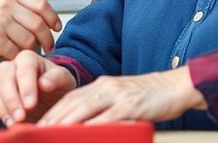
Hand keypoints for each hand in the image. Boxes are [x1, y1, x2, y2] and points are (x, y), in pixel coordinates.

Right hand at [0, 0, 61, 61]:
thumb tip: (49, 21)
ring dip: (30, 50)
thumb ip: (22, 9)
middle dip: (47, 39)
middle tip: (48, 47)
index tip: (56, 28)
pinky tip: (11, 56)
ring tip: (25, 51)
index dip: (53, 18)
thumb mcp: (1, 5)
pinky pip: (16, 52)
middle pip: (38, 25)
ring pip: (29, 41)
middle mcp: (6, 6)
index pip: (42, 5)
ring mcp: (0, 23)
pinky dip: (16, 57)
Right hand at [0, 50, 76, 124]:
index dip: (26, 86)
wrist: (50, 98)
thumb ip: (57, 78)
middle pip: (4, 78)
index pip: (24, 68)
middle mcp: (11, 67)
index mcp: (28, 59)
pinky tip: (4, 120)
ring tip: (14, 122)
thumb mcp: (64, 80)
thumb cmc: (56, 86)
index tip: (31, 104)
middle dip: (11, 99)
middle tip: (21, 116)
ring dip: (1, 107)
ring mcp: (0, 80)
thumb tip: (44, 82)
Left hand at [37, 68, 204, 125]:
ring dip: (67, 121)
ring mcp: (119, 95)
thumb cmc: (151, 95)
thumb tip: (86, 124)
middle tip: (39, 129)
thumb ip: (104, 107)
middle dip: (54, 116)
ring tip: (53, 131)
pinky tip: (85, 132)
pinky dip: (95, 124)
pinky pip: (109, 116)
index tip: (42, 122)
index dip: (55, 109)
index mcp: (103, 84)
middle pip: (74, 101)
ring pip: (86, 107)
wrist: (177, 86)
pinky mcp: (132, 105)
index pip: (72, 96)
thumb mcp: (122, 97)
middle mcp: (107, 86)